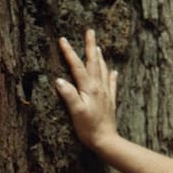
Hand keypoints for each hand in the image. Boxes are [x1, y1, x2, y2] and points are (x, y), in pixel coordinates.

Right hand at [55, 29, 119, 150]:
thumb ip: (69, 95)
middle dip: (90, 46)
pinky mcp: (109, 102)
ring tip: (98, 47)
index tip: (63, 39)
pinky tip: (113, 71)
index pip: (77, 66)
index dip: (69, 53)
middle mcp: (99, 88)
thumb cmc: (89, 128)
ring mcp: (106, 94)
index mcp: (89, 88)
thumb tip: (59, 80)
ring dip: (99, 57)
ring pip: (103, 70)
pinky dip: (111, 75)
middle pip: (94, 62)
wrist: (106, 141)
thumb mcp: (76, 112)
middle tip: (90, 31)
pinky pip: (111, 84)